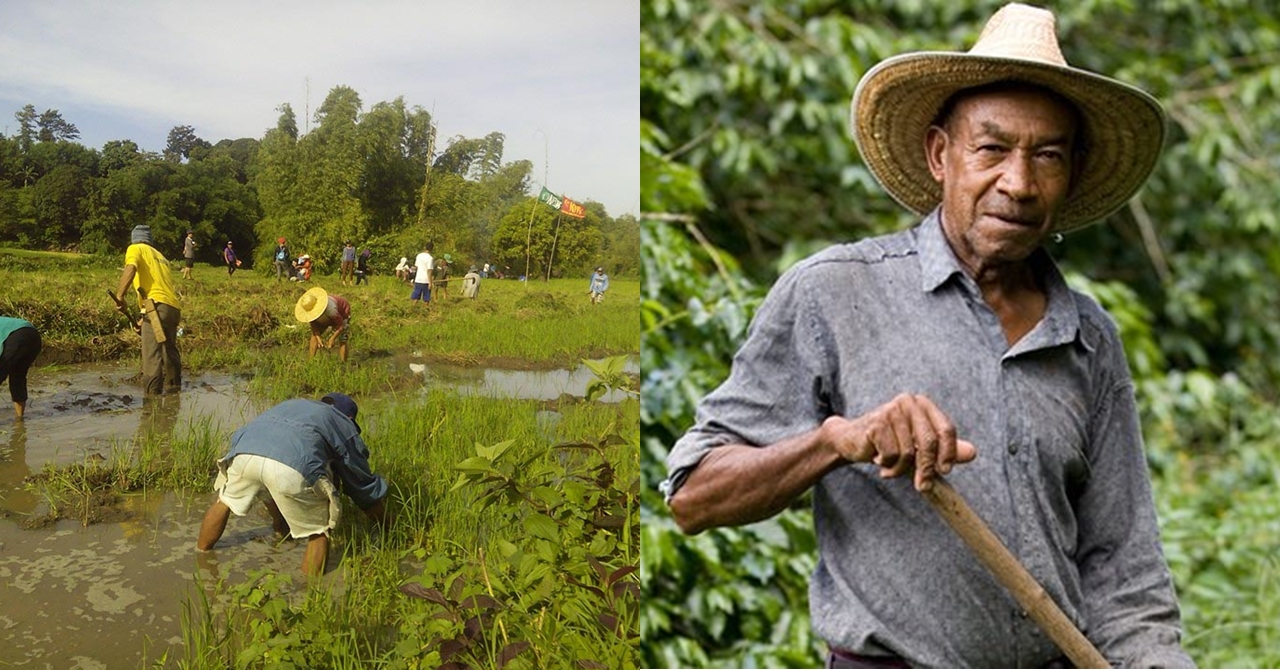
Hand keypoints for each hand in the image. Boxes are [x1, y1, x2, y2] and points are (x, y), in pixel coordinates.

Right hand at [821, 393, 976, 490]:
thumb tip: (972, 453)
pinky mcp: (876, 423)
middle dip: (926, 468)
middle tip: (922, 486)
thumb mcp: (917, 446)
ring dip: (900, 469)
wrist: (851, 440)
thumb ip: (943, 448)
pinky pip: (892, 454)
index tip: (946, 471)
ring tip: (890, 468)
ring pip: (908, 452)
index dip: (949, 452)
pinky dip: (887, 465)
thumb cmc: (888, 442)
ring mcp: (891, 411)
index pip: (946, 429)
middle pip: (928, 442)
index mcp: (922, 404)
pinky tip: (878, 461)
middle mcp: (908, 402)